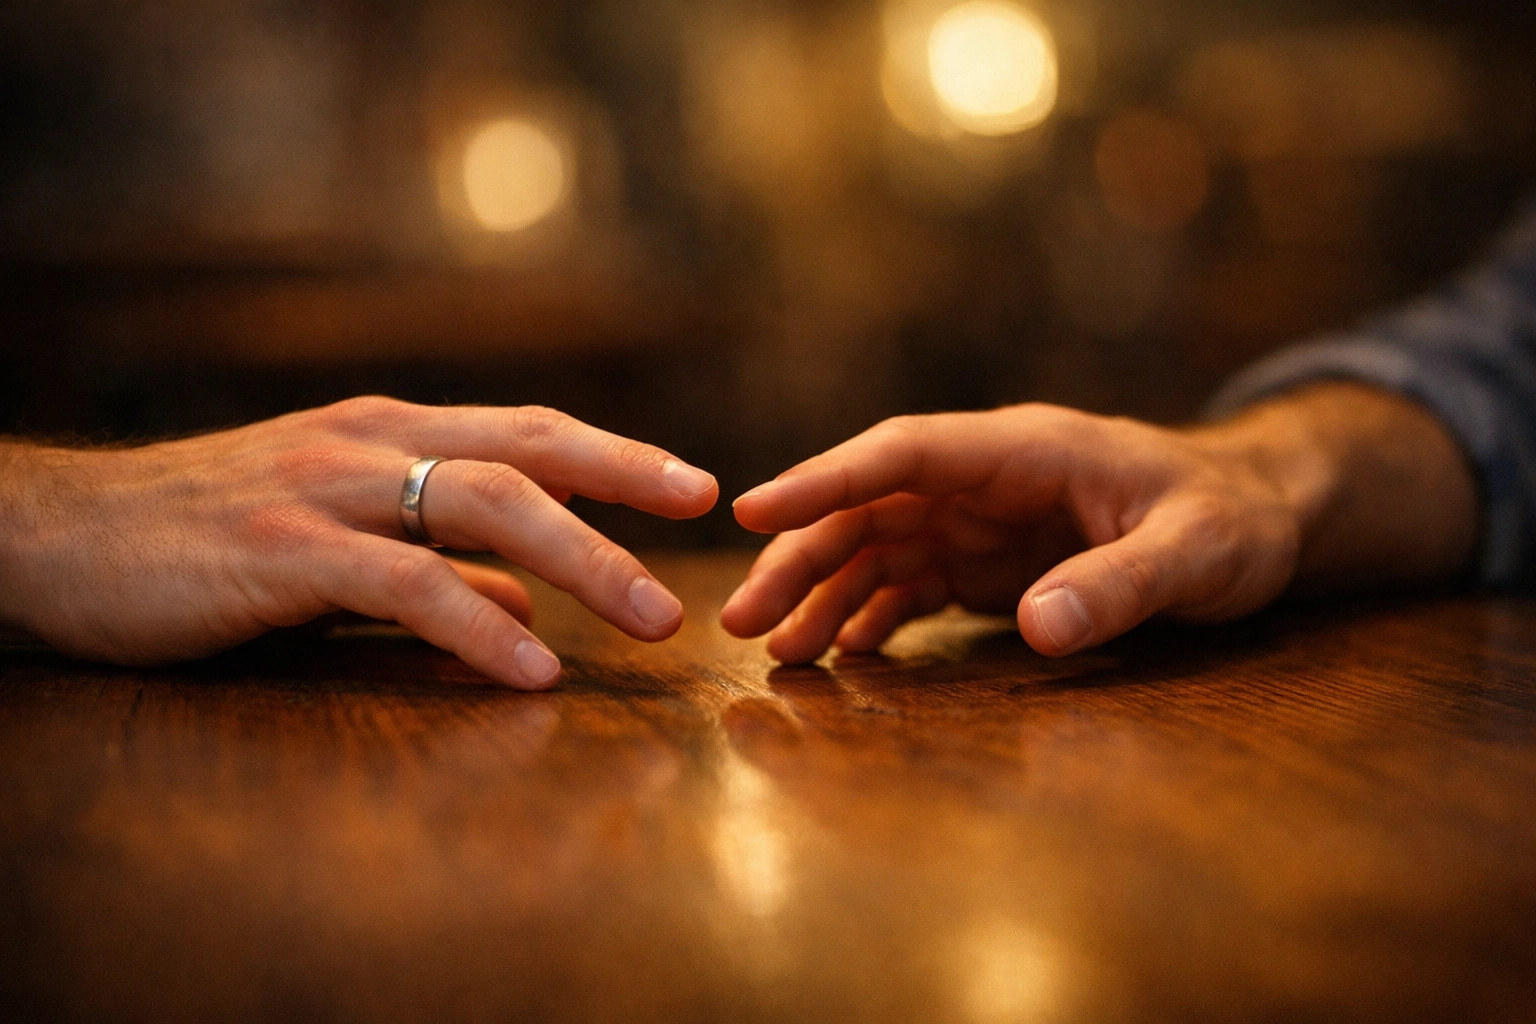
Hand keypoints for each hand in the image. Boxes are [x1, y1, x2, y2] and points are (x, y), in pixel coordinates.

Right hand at [0, 397, 717, 687]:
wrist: (61, 535)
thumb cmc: (206, 539)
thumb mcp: (337, 538)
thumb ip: (435, 561)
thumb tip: (527, 598)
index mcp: (388, 433)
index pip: (527, 430)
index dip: (614, 453)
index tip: (692, 483)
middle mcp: (369, 443)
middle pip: (525, 452)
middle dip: (623, 486)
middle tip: (701, 523)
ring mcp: (325, 490)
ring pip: (482, 504)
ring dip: (582, 561)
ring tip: (652, 616)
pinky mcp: (281, 551)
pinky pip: (403, 583)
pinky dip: (477, 624)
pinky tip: (531, 666)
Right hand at [720, 403, 1303, 662]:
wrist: (1259, 515)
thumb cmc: (1234, 518)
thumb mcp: (1196, 551)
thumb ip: (1121, 585)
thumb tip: (1040, 629)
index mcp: (1025, 449)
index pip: (905, 452)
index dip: (826, 479)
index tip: (754, 510)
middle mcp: (987, 481)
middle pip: (871, 508)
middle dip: (802, 557)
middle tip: (743, 621)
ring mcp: (983, 521)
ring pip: (877, 548)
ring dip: (823, 595)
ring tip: (777, 652)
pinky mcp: (989, 563)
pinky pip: (911, 585)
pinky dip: (871, 618)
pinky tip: (842, 655)